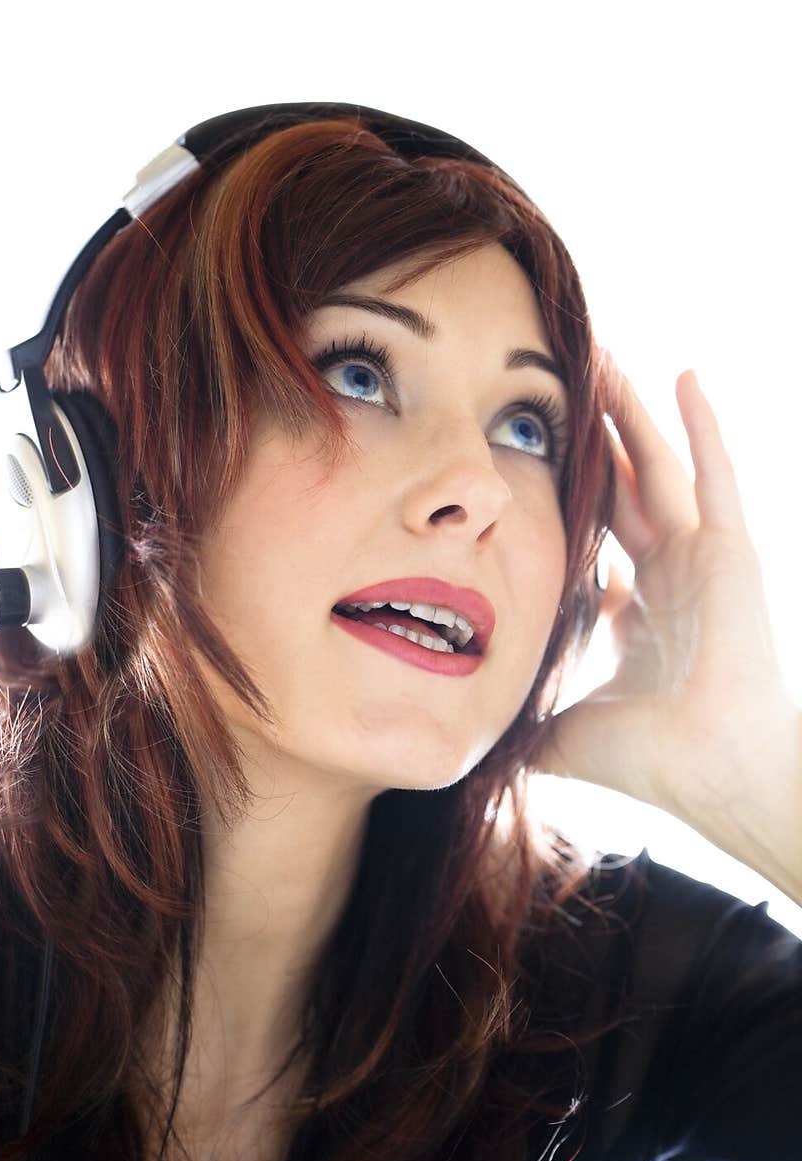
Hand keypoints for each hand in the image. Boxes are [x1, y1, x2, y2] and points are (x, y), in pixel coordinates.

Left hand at [531, 362, 795, 820]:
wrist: (714, 774)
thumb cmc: (648, 759)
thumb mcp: (562, 728)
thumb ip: (517, 723)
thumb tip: (456, 743)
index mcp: (634, 613)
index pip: (595, 537)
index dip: (565, 497)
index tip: (532, 457)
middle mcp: (667, 577)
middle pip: (623, 489)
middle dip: (596, 439)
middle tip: (565, 384)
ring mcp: (701, 559)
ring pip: (658, 468)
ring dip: (634, 415)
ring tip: (609, 360)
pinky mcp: (730, 551)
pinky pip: (713, 474)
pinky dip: (701, 424)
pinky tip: (683, 374)